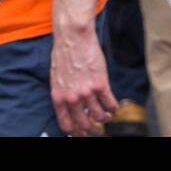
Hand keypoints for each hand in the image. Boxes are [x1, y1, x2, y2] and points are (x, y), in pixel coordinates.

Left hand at [50, 20, 117, 135]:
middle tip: (98, 129)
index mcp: (58, 96)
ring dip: (105, 118)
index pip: (66, 124)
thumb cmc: (63, 53)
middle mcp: (72, 97)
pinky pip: (111, 104)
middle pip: (85, 124)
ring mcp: (87, 92)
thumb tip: (71, 108)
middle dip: (93, 129)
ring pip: (100, 116)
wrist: (73, 37)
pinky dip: (114, 108)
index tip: (81, 133)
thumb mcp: (57, 77)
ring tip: (107, 116)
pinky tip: (113, 106)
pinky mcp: (101, 84)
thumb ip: (63, 94)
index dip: (76, 132)